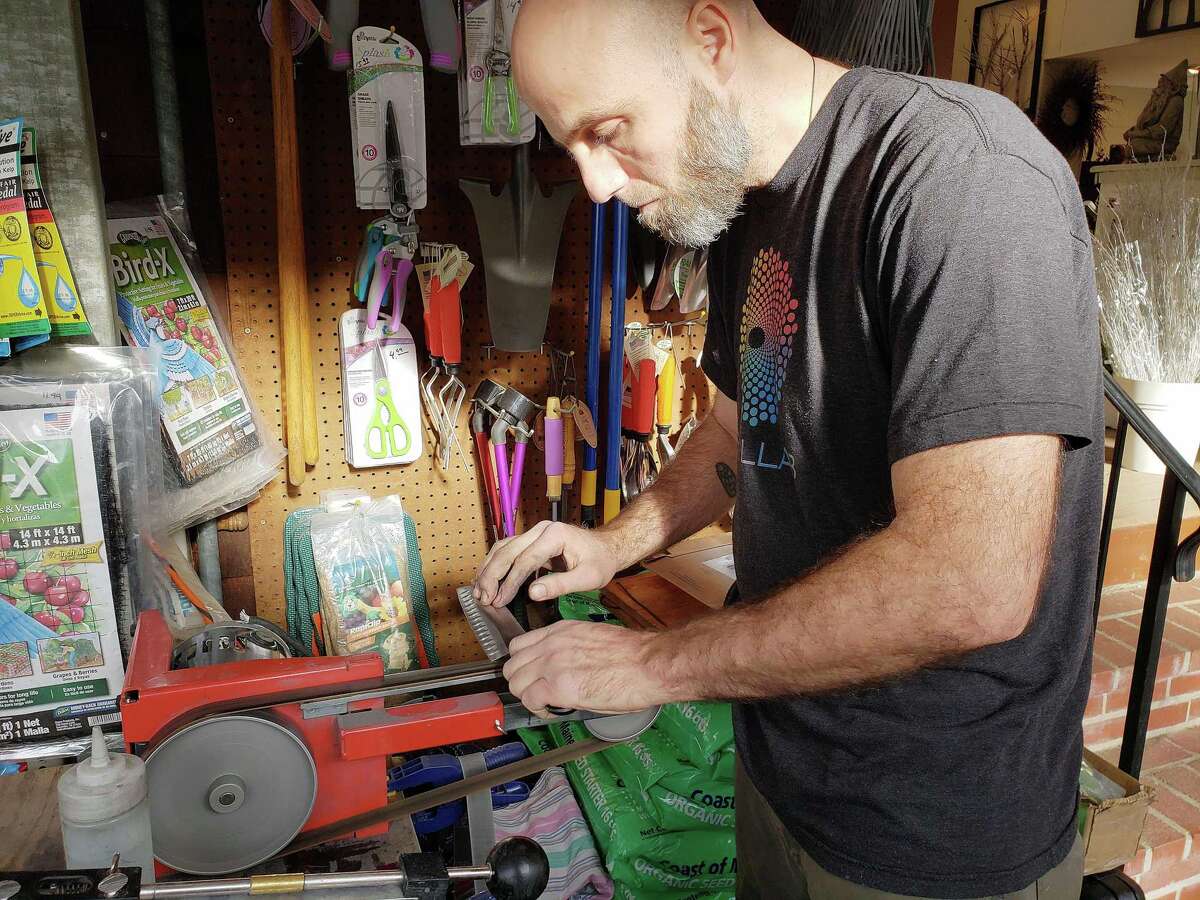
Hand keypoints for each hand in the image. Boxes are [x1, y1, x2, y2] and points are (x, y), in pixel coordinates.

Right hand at [473, 521, 620, 607]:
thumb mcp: (588, 577)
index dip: (510, 582)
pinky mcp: (530, 541)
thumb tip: (532, 594)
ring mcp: (534, 533)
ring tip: (480, 592)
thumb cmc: (600, 561)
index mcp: (555, 535)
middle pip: (507, 551)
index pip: (525, 560)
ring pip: (502, 549)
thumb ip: (561, 585)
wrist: (606, 547)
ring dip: (488, 570)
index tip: (500, 601)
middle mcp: (540, 530)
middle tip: (484, 599)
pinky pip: (507, 551)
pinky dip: (495, 566)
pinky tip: (487, 581)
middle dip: (492, 576)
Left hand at [502, 620, 669, 715]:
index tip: (532, 675)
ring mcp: (552, 664)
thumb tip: (562, 665)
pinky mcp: (558, 687)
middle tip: (537, 693)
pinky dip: (538, 710)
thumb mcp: (591, 638)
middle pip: (512, 665)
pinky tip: (554, 710)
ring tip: (546, 703)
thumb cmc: (632, 654)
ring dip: (528, 697)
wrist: (649, 663)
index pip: (519, 645)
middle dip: (521, 682)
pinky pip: (530, 700)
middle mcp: (551, 644)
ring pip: (516, 683)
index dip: (522, 665)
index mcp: (560, 631)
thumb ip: (569, 648)